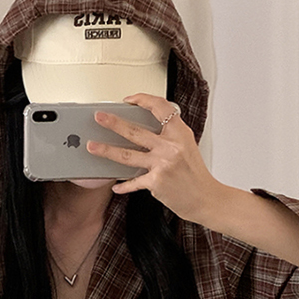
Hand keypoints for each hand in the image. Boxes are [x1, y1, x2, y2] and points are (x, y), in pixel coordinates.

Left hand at [86, 93, 225, 224]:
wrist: (206, 198)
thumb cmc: (195, 174)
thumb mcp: (187, 146)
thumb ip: (168, 136)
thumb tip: (141, 131)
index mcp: (180, 133)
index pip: (160, 108)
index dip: (143, 100)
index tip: (129, 100)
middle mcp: (170, 146)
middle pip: (135, 131)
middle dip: (113, 123)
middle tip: (99, 117)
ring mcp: (162, 164)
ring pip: (127, 155)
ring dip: (106, 150)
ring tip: (93, 146)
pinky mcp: (156, 182)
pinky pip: (133, 182)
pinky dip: (123, 185)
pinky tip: (115, 186)